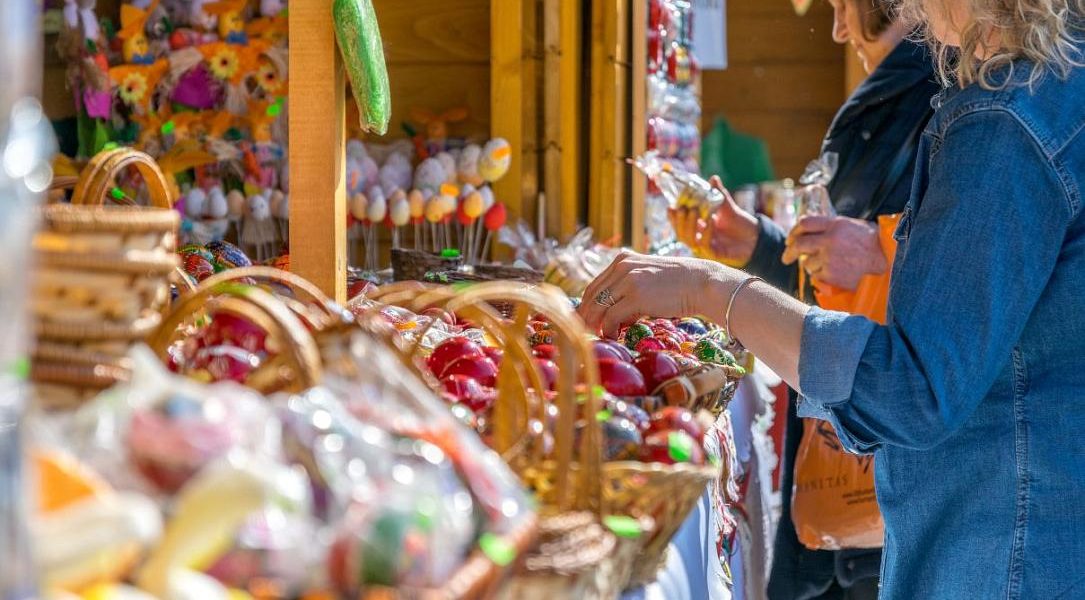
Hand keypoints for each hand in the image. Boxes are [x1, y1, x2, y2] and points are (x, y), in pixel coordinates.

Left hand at [577, 251, 738, 336]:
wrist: (701, 283)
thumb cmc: (678, 286)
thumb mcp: (647, 278)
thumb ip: (628, 289)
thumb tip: (612, 317)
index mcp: (622, 259)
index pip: (595, 285)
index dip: (587, 305)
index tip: (586, 322)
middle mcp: (621, 266)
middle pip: (592, 296)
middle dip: (586, 317)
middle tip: (587, 334)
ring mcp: (628, 280)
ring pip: (598, 306)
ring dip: (595, 325)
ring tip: (598, 337)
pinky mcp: (635, 296)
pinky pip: (611, 317)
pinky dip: (609, 330)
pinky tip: (614, 336)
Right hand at [668, 176, 758, 265]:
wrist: (755, 237)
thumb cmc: (738, 223)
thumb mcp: (727, 206)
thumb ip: (718, 194)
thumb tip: (713, 178)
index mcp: (697, 228)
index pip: (679, 224)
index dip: (673, 217)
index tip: (671, 206)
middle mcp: (698, 239)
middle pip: (681, 233)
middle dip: (679, 221)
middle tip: (682, 208)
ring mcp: (705, 248)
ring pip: (689, 240)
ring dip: (690, 225)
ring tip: (694, 211)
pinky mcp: (714, 255)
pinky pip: (705, 245)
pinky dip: (706, 232)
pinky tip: (710, 221)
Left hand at [781, 215, 886, 290]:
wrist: (889, 261)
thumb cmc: (873, 242)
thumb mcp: (853, 225)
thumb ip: (831, 226)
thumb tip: (810, 231)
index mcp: (835, 224)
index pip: (804, 223)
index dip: (794, 231)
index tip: (790, 239)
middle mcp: (830, 240)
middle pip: (799, 244)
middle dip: (789, 252)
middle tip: (786, 258)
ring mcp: (830, 258)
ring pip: (807, 263)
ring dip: (811, 265)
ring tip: (827, 265)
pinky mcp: (832, 274)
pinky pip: (817, 276)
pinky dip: (821, 275)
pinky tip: (833, 273)